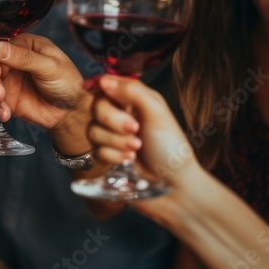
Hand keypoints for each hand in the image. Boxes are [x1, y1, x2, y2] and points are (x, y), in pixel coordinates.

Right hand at [0, 33, 89, 132]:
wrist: (71, 111)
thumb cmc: (67, 83)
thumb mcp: (49, 67)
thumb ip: (24, 58)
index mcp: (27, 45)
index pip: (1, 44)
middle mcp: (16, 60)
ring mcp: (11, 79)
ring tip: (2, 104)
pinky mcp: (9, 97)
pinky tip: (5, 113)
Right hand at [89, 75, 201, 193]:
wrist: (175, 187)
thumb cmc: (172, 148)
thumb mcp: (158, 113)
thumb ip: (132, 92)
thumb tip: (104, 80)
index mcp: (135, 100)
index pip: (108, 84)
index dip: (100, 86)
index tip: (93, 89)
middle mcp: (122, 115)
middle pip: (97, 106)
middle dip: (112, 120)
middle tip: (135, 129)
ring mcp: (113, 137)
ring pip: (93, 130)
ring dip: (115, 141)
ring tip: (136, 149)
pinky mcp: (109, 158)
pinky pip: (96, 151)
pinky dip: (113, 156)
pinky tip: (129, 161)